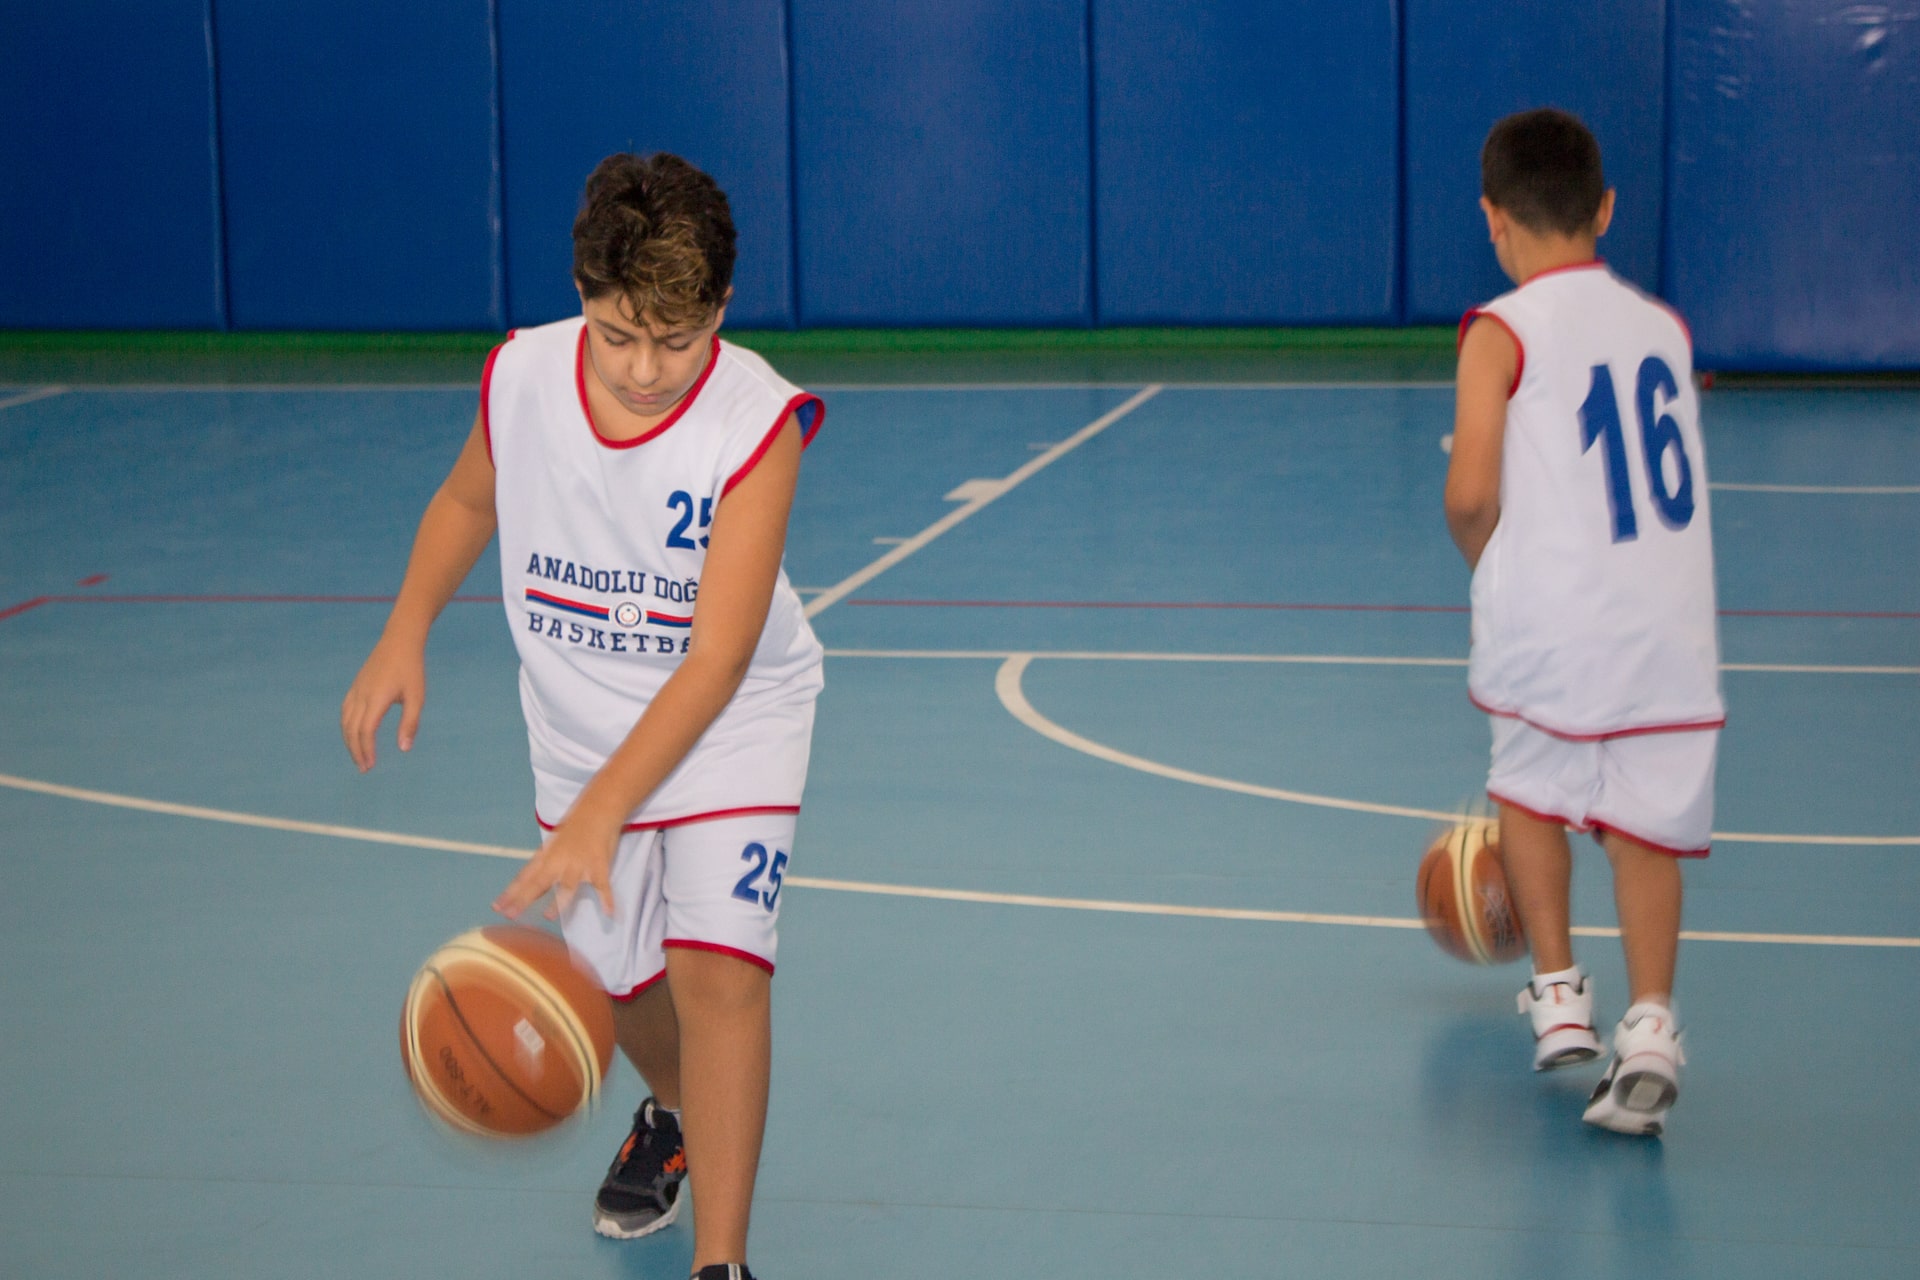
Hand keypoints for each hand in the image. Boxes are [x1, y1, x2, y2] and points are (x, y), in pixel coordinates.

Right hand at [340, 635, 425, 771]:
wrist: (399, 641)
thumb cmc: (411, 669)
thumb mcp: (416, 697)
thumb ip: (410, 723)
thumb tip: (404, 749)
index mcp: (376, 699)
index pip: (365, 731)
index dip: (366, 750)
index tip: (371, 765)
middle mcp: (361, 696)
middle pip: (351, 729)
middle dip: (356, 751)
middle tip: (364, 768)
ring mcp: (356, 690)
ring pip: (345, 721)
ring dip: (349, 741)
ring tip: (358, 756)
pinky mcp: (355, 686)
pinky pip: (345, 710)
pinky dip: (346, 726)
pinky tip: (353, 734)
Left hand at [494, 817, 617, 920]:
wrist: (599, 807)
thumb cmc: (576, 824)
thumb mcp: (553, 841)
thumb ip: (544, 861)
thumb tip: (531, 878)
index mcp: (547, 855)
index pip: (525, 877)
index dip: (510, 893)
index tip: (496, 907)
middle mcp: (559, 861)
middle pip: (539, 883)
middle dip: (523, 899)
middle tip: (510, 915)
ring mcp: (580, 865)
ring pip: (567, 886)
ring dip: (558, 902)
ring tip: (548, 917)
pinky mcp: (600, 866)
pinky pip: (603, 886)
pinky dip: (607, 900)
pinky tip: (609, 913)